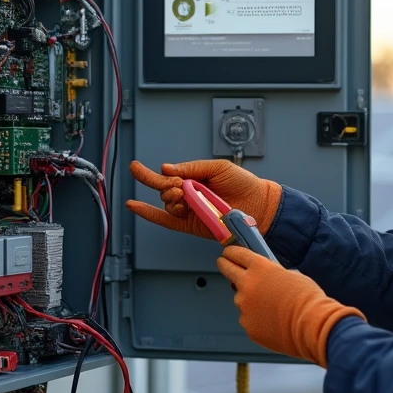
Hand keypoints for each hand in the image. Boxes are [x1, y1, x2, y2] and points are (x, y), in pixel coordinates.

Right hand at [126, 159, 282, 239]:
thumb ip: (192, 167)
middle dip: (165, 186)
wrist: (258, 204)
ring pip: (166, 204)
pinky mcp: (190, 225)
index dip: (158, 175)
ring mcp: (189, 211)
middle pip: (163, 190)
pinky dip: (148, 213)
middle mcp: (189, 196)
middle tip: (178, 186)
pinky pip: (165, 220)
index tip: (148, 170)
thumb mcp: (217, 167)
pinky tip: (134, 205)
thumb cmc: (243, 184)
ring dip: (170, 198)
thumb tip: (167, 168)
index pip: (167, 176)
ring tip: (184, 197)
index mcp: (194, 180)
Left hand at [216, 246, 363, 366]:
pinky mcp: (247, 325)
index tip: (228, 253)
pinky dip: (256, 318)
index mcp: (260, 268)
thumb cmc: (308, 300)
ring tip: (270, 306)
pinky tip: (272, 321)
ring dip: (249, 299)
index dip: (231, 252)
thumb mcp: (293, 276)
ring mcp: (244, 306)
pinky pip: (247, 318)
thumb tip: (269, 280)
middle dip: (225, 265)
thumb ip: (274, 275)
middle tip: (225, 264)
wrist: (312, 326)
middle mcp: (247, 285)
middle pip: (227, 269)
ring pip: (240, 299)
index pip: (237, 254)